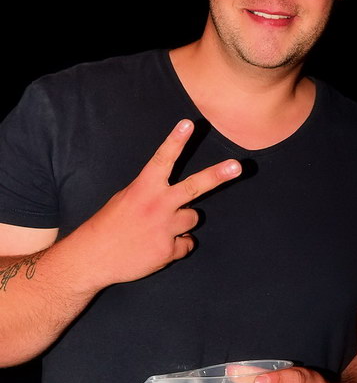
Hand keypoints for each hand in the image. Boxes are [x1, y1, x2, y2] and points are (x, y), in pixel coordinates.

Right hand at [68, 119, 240, 288]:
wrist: (92, 259)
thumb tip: (177, 194)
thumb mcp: (126, 198)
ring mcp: (164, 228)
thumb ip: (153, 191)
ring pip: (193, 218)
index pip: (163, 158)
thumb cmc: (110, 224)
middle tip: (238, 166)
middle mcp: (157, 205)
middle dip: (218, 175)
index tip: (189, 123)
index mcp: (143, 187)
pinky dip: (178, 245)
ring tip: (160, 228)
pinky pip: (187, 243)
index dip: (176, 140)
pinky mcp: (168, 250)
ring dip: (183, 222)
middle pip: (195, 187)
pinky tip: (157, 246)